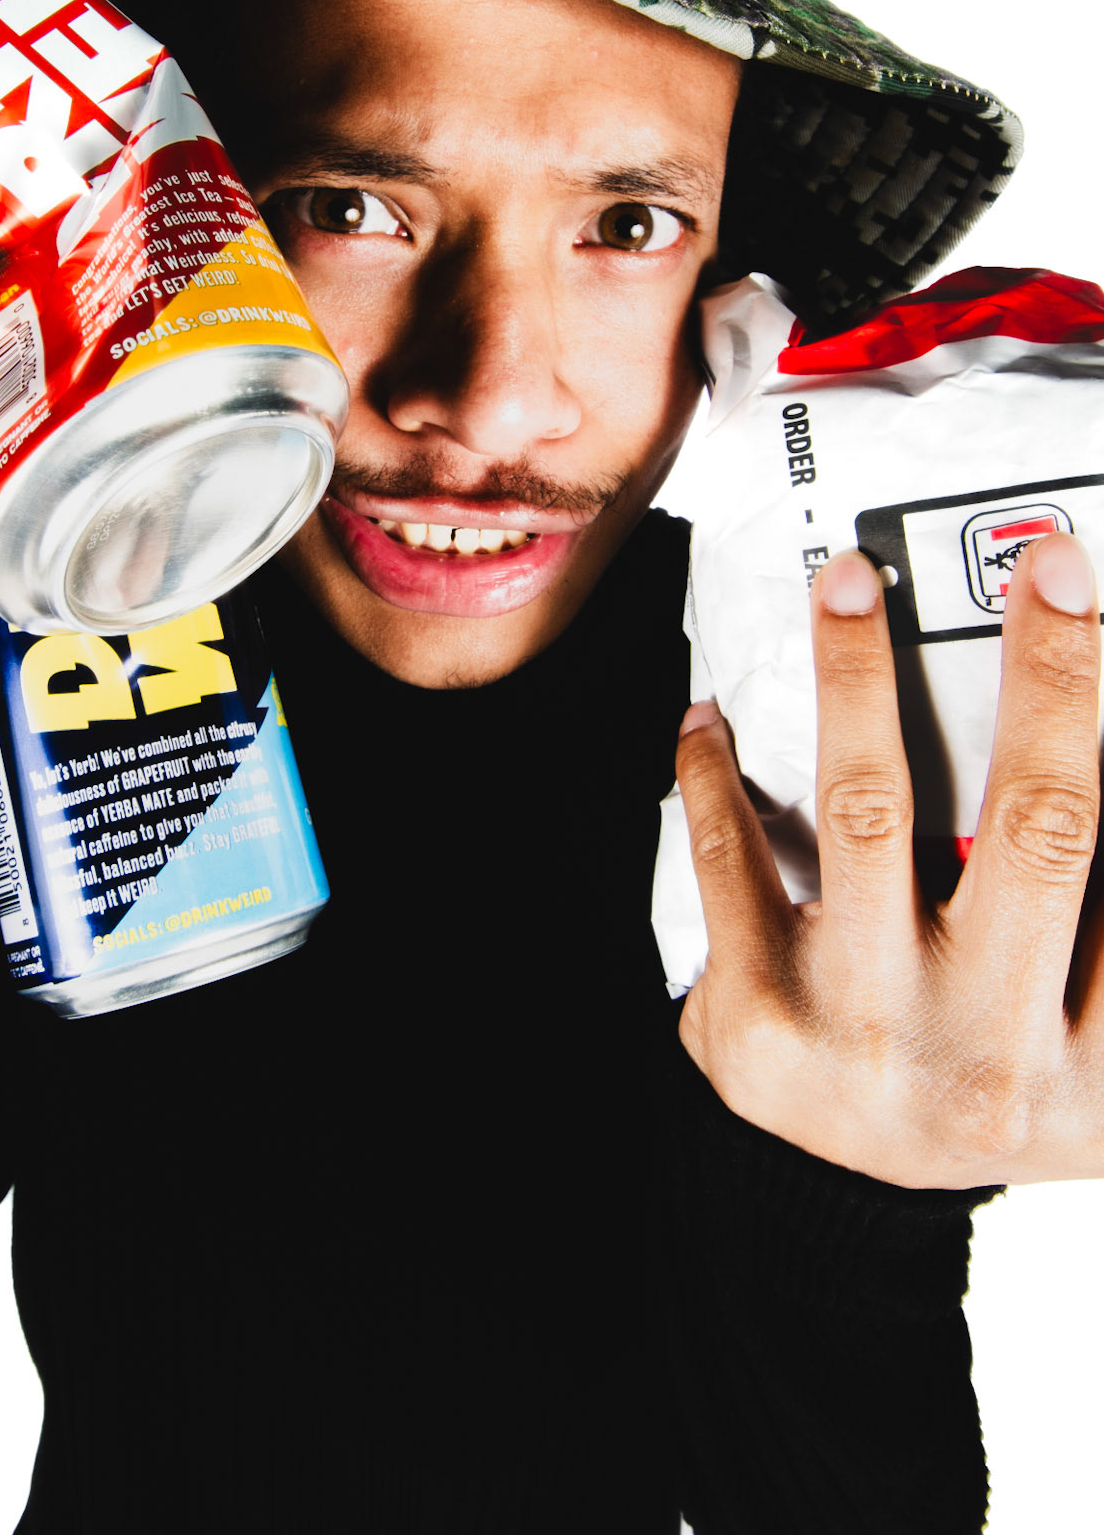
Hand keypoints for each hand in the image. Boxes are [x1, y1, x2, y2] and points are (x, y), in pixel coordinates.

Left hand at [676, 537, 1102, 1187]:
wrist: (837, 1212)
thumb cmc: (983, 1090)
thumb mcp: (1082, 1052)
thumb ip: (1090, 934)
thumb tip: (1092, 740)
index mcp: (1102, 1074)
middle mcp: (995, 1061)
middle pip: (1049, 824)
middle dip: (1054, 677)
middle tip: (1044, 565)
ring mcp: (869, 1044)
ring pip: (871, 814)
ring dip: (861, 678)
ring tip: (850, 585)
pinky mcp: (756, 1026)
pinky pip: (731, 862)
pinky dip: (715, 775)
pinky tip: (711, 715)